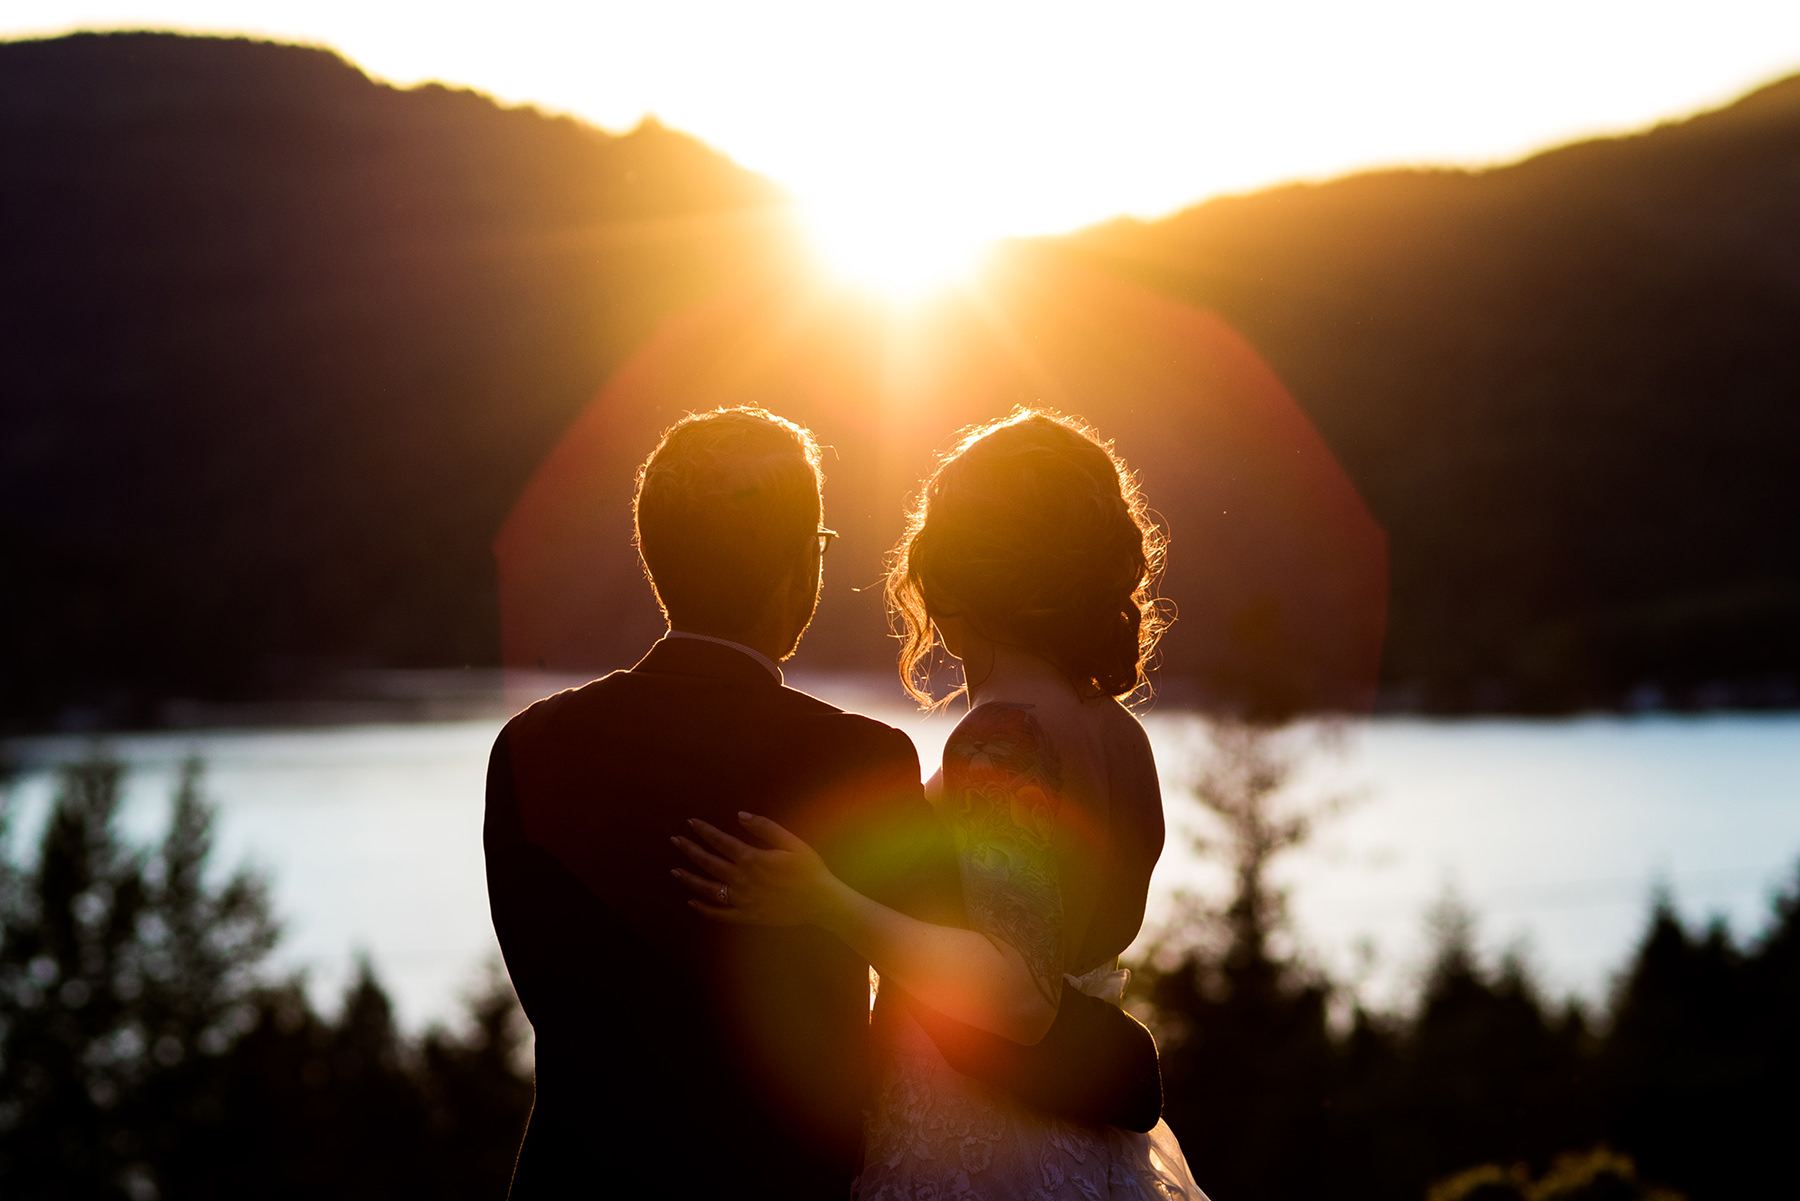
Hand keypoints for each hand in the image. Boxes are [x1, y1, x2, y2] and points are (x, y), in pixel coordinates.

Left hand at [671, 813, 844, 927]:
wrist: (822, 903)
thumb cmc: (810, 870)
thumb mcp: (793, 843)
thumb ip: (766, 828)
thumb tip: (741, 815)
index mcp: (753, 859)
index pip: (720, 841)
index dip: (704, 831)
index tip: (690, 822)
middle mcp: (743, 880)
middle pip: (709, 863)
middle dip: (690, 850)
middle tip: (675, 840)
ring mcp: (743, 900)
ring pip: (708, 889)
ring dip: (689, 879)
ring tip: (675, 871)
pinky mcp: (748, 916)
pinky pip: (720, 914)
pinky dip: (704, 909)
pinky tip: (692, 902)